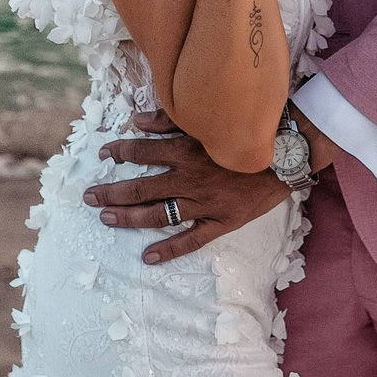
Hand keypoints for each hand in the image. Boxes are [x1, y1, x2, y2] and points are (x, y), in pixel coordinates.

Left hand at [84, 110, 290, 263]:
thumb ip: (170, 120)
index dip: (119, 153)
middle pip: (141, 188)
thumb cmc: (248, 134)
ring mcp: (205, 204)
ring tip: (106, 218)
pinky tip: (148, 257)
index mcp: (186, 151)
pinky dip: (169, 249)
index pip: (142, 152)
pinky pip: (191, 240)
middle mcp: (190, 179)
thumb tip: (136, 121)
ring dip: (130, 218)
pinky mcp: (221, 223)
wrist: (287, 157)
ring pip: (159, 214)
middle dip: (112, 192)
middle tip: (89, 196)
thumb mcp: (210, 121)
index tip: (104, 154)